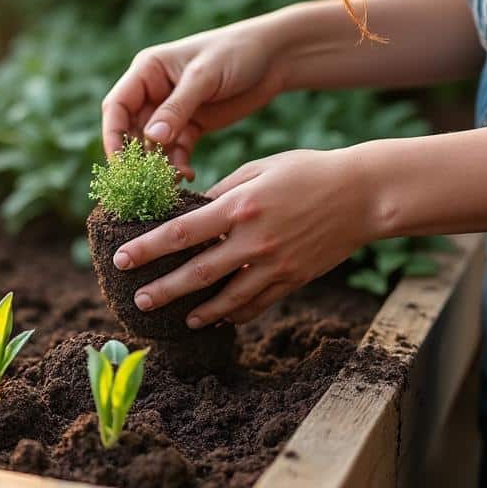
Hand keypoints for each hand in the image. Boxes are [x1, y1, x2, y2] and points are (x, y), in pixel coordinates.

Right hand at [101, 15, 290, 178]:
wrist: (275, 56)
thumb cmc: (236, 52)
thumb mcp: (204, 77)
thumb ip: (177, 108)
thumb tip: (151, 138)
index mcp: (147, 71)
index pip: (117, 107)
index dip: (113, 136)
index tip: (120, 164)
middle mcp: (153, 92)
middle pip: (131, 131)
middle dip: (137, 157)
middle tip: (146, 181)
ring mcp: (172, 111)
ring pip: (153, 146)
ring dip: (159, 165)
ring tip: (173, 181)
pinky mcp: (192, 125)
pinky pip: (176, 150)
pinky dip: (178, 164)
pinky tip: (189, 175)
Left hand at [110, 148, 381, 326]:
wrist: (364, 194)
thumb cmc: (308, 171)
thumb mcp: (260, 168)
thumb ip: (224, 191)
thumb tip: (192, 211)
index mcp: (239, 206)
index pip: (181, 233)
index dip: (147, 248)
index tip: (122, 258)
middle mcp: (254, 240)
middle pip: (198, 273)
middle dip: (164, 289)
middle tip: (138, 301)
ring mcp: (275, 263)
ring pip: (228, 297)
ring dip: (200, 311)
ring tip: (179, 319)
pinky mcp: (294, 278)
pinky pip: (259, 303)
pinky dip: (237, 313)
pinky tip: (220, 318)